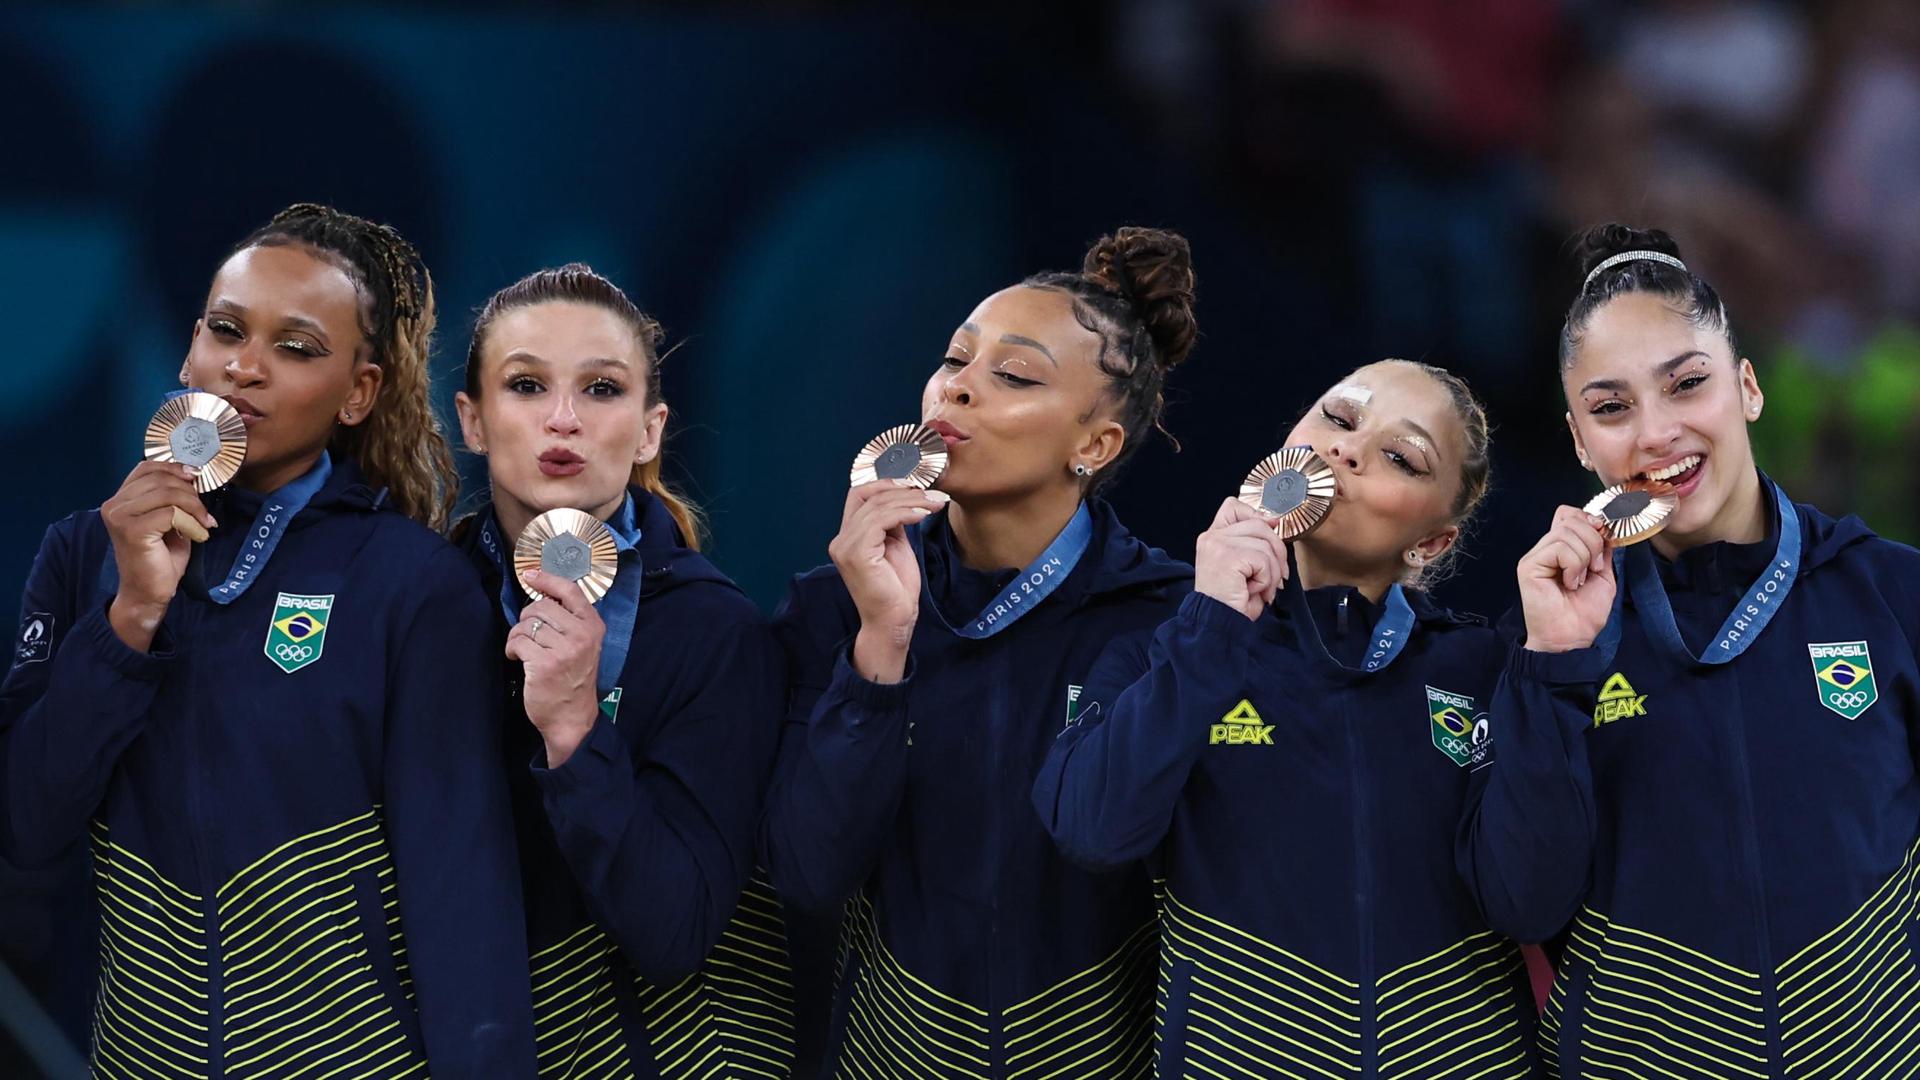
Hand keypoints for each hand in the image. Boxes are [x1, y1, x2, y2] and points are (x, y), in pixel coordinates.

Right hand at [101, 461, 215, 650]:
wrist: (148, 592)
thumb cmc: (159, 557)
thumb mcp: (166, 518)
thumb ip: (170, 496)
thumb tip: (192, 473)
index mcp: (120, 498)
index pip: (147, 467)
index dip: (175, 468)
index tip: (196, 479)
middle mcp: (114, 504)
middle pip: (161, 479)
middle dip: (190, 492)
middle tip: (203, 513)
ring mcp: (120, 517)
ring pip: (168, 494)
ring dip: (194, 508)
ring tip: (202, 524)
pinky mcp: (132, 530)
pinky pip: (171, 513)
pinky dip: (190, 522)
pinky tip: (196, 535)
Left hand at [506, 569, 605, 766]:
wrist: (572, 718)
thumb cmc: (574, 680)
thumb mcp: (584, 645)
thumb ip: (570, 621)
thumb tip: (543, 595)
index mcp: (593, 626)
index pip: (570, 591)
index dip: (547, 579)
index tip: (531, 575)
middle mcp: (581, 636)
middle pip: (541, 606)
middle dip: (527, 618)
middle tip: (527, 635)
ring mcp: (564, 651)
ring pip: (526, 624)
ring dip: (517, 636)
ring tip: (522, 650)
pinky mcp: (544, 665)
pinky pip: (517, 642)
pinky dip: (512, 649)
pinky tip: (518, 659)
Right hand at [827, 479, 946, 681]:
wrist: (894, 621)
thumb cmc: (896, 590)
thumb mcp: (895, 546)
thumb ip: (892, 523)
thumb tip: (905, 498)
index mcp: (848, 537)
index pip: (859, 495)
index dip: (885, 483)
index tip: (915, 485)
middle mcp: (841, 540)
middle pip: (870, 496)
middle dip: (905, 490)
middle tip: (934, 494)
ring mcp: (846, 546)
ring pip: (878, 506)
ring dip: (912, 501)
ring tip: (936, 503)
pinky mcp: (857, 553)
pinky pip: (882, 520)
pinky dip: (906, 512)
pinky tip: (924, 514)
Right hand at [1193, 497, 1289, 620]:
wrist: (1217, 625)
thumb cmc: (1232, 601)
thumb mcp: (1245, 566)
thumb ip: (1256, 542)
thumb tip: (1274, 521)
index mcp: (1212, 536)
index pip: (1234, 506)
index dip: (1257, 515)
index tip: (1270, 530)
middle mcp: (1211, 536)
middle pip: (1259, 524)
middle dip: (1277, 551)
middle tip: (1276, 577)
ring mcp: (1217, 544)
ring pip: (1265, 544)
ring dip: (1272, 571)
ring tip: (1261, 588)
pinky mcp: (1227, 556)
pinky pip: (1263, 560)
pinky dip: (1266, 579)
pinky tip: (1253, 590)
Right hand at [1518, 506, 1614, 652]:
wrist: (1572, 638)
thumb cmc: (1584, 613)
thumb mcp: (1604, 575)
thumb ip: (1603, 549)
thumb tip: (1604, 527)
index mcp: (1560, 548)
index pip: (1568, 513)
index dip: (1588, 519)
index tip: (1603, 538)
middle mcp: (1545, 548)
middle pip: (1572, 519)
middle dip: (1594, 542)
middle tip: (1594, 569)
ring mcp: (1535, 556)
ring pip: (1567, 532)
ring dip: (1585, 557)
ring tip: (1579, 581)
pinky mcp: (1529, 566)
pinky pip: (1560, 549)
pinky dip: (1574, 566)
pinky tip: (1570, 584)